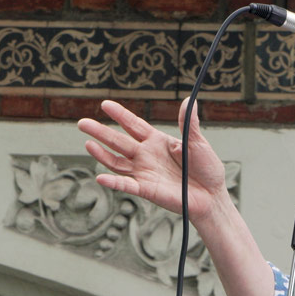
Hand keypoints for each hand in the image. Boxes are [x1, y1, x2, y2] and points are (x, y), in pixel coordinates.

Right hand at [78, 99, 229, 226]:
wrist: (212, 196)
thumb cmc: (207, 169)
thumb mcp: (197, 143)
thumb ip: (189, 124)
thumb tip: (190, 99)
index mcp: (157, 141)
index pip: (133, 125)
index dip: (120, 115)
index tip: (105, 104)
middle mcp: (146, 156)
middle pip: (119, 142)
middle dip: (101, 132)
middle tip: (82, 122)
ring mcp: (144, 173)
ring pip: (117, 162)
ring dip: (102, 154)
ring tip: (88, 144)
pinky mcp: (147, 190)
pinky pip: (126, 185)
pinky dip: (114, 182)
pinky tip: (100, 177)